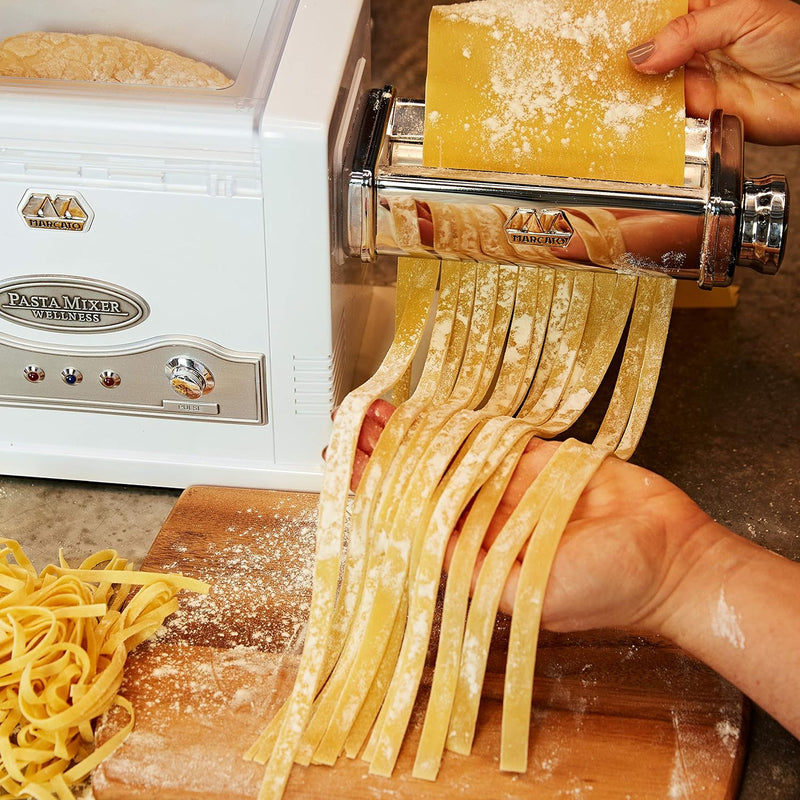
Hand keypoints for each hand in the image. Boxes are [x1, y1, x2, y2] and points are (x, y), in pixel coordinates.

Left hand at [352, 400, 716, 635]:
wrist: (671, 555)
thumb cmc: (609, 588)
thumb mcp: (534, 594)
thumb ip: (479, 568)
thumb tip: (424, 543)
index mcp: (477, 555)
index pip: (412, 519)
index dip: (378, 492)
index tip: (346, 467)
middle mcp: (486, 518)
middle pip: (422, 480)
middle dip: (385, 455)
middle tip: (349, 427)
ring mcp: (510, 485)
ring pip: (448, 452)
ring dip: (411, 432)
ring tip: (373, 411)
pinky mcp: (538, 459)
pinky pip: (491, 436)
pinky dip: (457, 421)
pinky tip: (429, 408)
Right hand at [627, 0, 799, 144]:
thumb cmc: (796, 42)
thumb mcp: (742, 15)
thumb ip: (689, 32)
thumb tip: (644, 52)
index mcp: (707, 10)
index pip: (661, 11)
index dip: (637, 19)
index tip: (613, 27)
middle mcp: (697, 43)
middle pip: (650, 47)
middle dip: (631, 52)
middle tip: (609, 58)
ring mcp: (693, 75)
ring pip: (651, 79)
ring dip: (635, 82)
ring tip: (616, 81)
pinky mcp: (694, 107)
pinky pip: (662, 109)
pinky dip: (648, 109)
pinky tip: (638, 102)